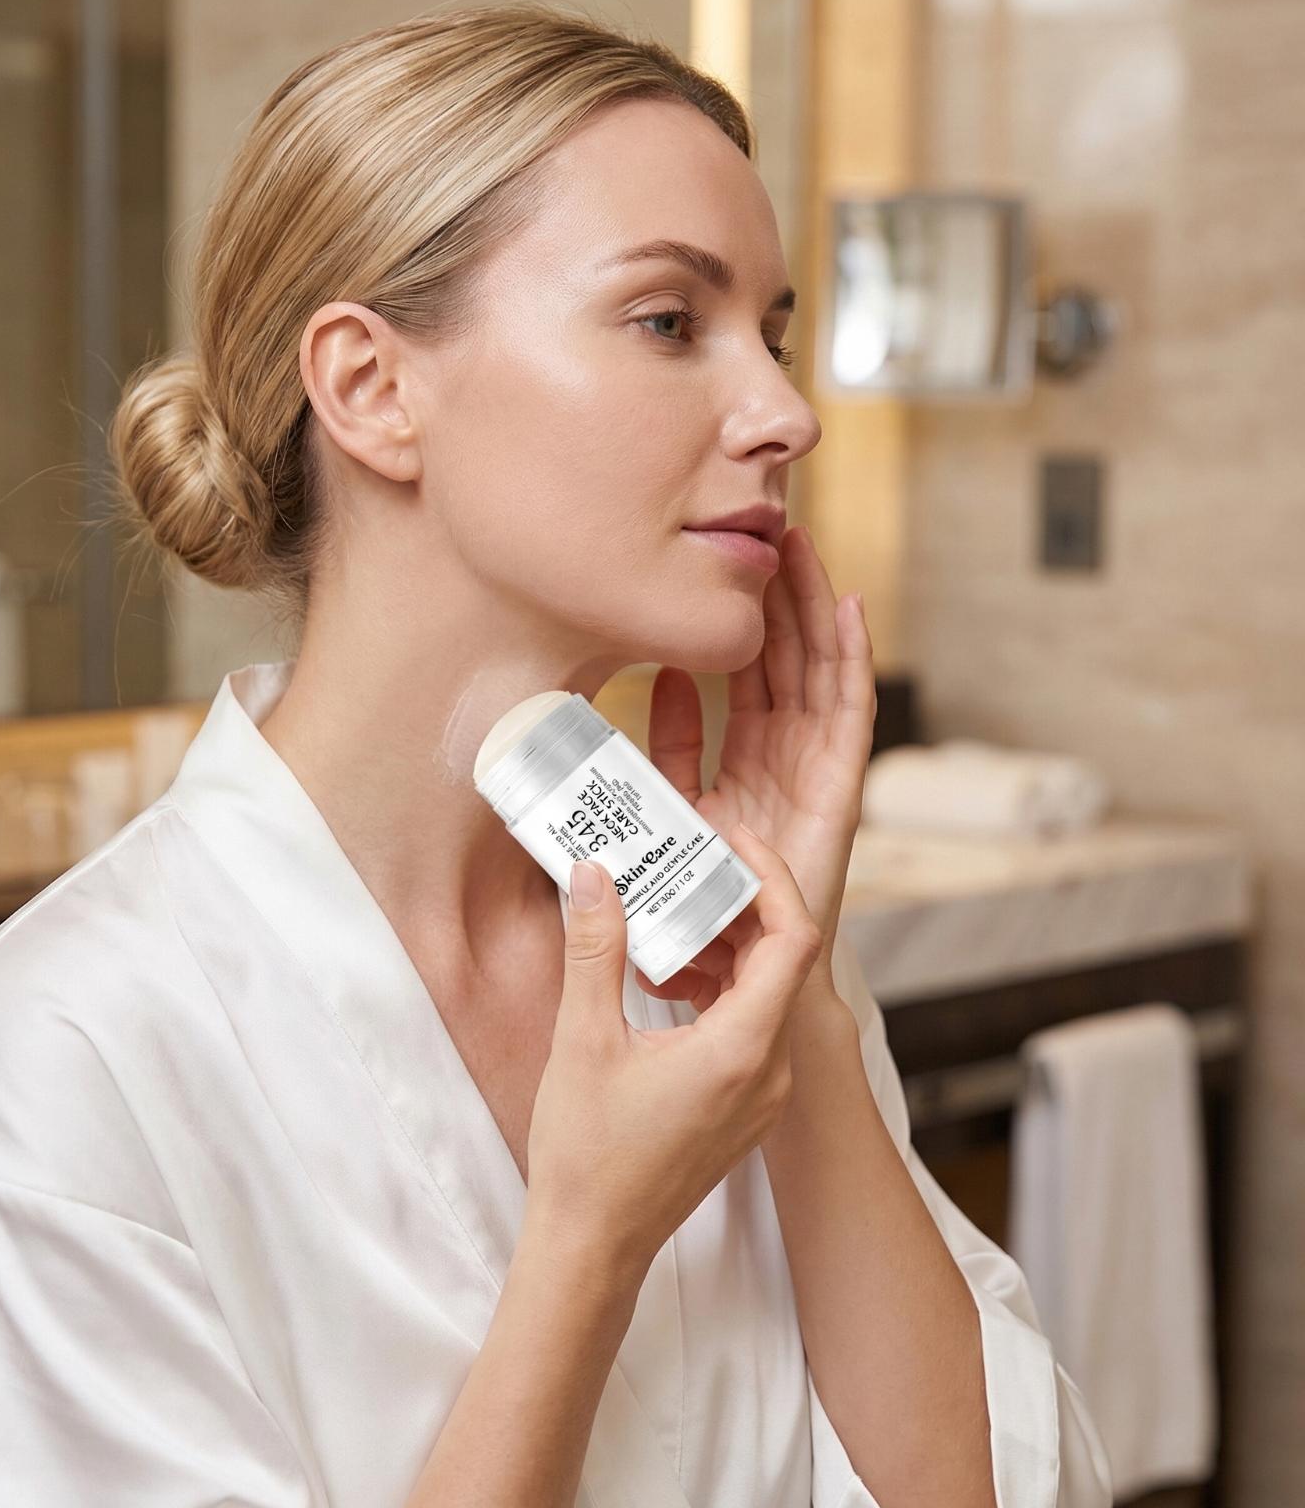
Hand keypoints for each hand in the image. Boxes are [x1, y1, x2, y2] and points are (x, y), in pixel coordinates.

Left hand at [639, 525, 875, 1009]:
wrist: (739, 979)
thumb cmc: (703, 908)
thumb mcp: (668, 814)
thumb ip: (664, 754)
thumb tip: (654, 682)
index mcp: (744, 767)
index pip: (743, 678)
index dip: (735, 622)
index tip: (719, 565)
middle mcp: (785, 762)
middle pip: (786, 661)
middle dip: (778, 597)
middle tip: (766, 529)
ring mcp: (816, 774)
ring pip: (819, 672)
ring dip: (814, 609)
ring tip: (804, 548)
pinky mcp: (839, 791)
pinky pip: (851, 715)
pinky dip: (854, 661)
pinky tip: (850, 609)